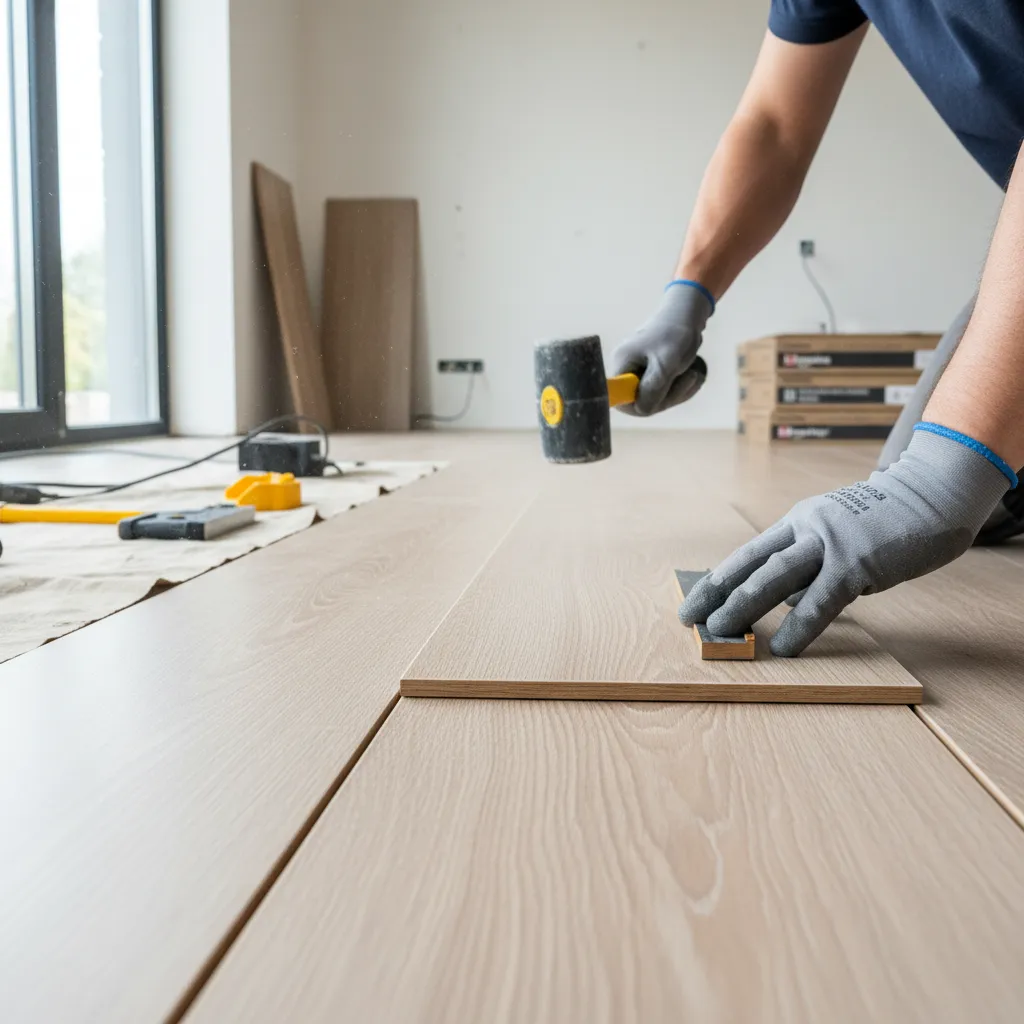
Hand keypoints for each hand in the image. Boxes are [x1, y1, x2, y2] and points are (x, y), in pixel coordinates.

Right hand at [610, 283, 711, 415]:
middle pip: (639, 401)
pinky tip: (693, 377)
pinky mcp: (651, 372)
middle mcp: (625, 368)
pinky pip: (663, 391)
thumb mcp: (666, 365)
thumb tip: (641, 410)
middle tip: (687, 380)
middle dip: (666, 397)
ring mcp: (638, 370)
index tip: (660, 396)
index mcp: (622, 363)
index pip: (619, 398)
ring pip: (654, 398)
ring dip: (677, 392)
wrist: (689, 313)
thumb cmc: (676, 335)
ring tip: (694, 375)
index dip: (638, 404)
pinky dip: (680, 388)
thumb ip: (652, 389)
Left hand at [680, 427, 1011, 655]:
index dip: (717, 580)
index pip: (747, 554)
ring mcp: (829, 544)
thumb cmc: (885, 523)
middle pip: (751, 565)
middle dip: (716, 594)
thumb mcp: (837, 535)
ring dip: (744, 607)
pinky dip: (798, 627)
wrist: (930, 497)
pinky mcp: (856, 563)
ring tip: (721, 632)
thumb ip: (811, 564)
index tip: (692, 602)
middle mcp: (805, 529)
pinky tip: (782, 647)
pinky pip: (820, 601)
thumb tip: (790, 601)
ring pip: (774, 578)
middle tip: (690, 618)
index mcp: (798, 523)